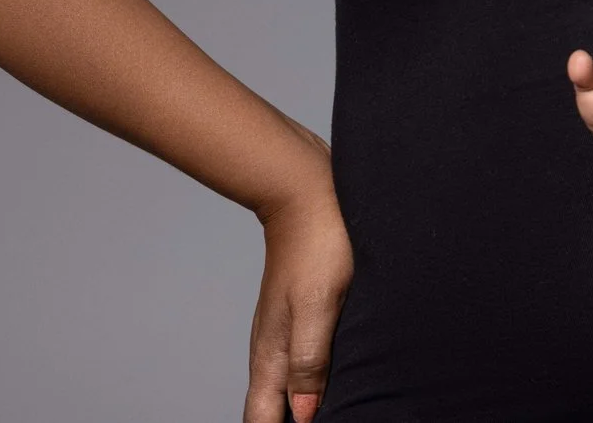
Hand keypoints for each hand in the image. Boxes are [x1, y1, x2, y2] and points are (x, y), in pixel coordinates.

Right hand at [244, 160, 350, 422]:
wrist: (307, 193)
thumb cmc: (319, 245)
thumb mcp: (319, 307)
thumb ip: (310, 361)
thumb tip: (303, 414)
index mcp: (272, 355)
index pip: (262, 420)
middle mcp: (271, 350)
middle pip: (268, 410)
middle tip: (330, 419)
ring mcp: (281, 334)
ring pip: (280, 390)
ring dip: (294, 410)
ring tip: (326, 415)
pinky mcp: (295, 319)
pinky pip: (293, 367)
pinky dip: (304, 387)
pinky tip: (324, 387)